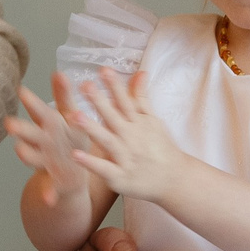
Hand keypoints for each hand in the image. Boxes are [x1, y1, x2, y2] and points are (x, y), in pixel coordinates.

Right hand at [3, 85, 90, 198]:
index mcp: (51, 126)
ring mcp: (46, 163)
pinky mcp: (54, 183)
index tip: (22, 90)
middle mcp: (44, 143)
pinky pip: (51, 189)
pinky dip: (48, 194)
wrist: (74, 172)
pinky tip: (48, 199)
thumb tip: (58, 71)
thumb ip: (64, 96)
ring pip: (34, 159)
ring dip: (27, 155)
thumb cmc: (70, 138)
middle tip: (9, 123)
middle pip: (31, 135)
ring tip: (20, 151)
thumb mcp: (71, 116)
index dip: (32, 102)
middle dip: (21, 130)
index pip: (41, 112)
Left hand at [60, 69, 184, 200]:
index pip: (125, 101)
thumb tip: (140, 72)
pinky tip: (75, 154)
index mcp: (138, 123)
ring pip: (106, 141)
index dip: (115, 86)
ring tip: (75, 116)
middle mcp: (131, 138)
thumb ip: (141, 98)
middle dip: (99, 101)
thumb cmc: (161, 148)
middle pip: (113, 117)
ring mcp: (125, 158)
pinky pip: (103, 169)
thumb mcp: (153, 121)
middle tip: (85, 86)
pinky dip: (91, 163)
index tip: (103, 70)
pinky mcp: (120, 177)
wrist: (174, 180)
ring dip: (92, 128)